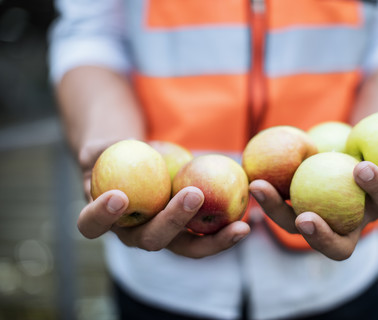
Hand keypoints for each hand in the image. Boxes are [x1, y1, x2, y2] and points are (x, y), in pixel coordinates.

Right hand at [76, 140, 249, 258]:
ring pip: (186, 247)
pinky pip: (208, 236)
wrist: (137, 162)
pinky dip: (228, 230)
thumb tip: (106, 149)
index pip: (92, 225)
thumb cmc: (115, 154)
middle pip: (150, 240)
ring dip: (213, 240)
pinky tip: (251, 219)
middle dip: (172, 221)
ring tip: (239, 226)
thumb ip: (97, 149)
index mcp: (104, 217)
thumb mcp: (101, 147)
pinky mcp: (189, 231)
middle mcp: (134, 234)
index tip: (120, 197)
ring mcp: (165, 235)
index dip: (102, 216)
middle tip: (193, 195)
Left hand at [250, 103, 377, 260]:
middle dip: (321, 235)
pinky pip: (276, 208)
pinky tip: (248, 175)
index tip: (360, 166)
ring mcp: (317, 222)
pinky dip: (263, 195)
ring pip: (295, 227)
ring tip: (258, 186)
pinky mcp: (290, 213)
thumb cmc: (370, 147)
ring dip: (275, 210)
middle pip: (337, 243)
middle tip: (304, 217)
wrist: (341, 156)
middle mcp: (349, 223)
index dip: (376, 188)